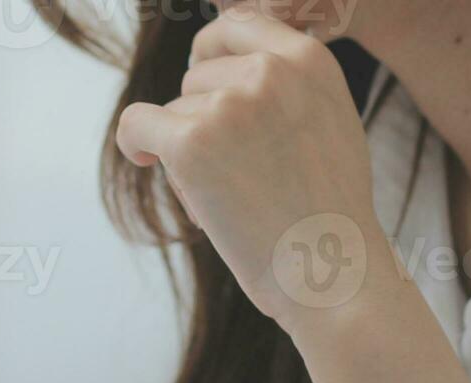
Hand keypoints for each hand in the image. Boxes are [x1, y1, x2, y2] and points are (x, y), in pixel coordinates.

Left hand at [113, 3, 393, 326]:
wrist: (331, 271)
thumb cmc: (331, 212)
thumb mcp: (333, 121)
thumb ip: (293, 85)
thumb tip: (241, 67)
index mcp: (308, 60)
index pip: (238, 24)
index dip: (211, 52)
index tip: (203, 82)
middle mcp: (269, 71)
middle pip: (199, 70)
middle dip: (200, 111)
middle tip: (229, 164)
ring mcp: (228, 104)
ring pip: (174, 106)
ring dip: (185, 144)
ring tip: (227, 191)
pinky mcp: (190, 142)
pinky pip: (138, 124)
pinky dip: (136, 145)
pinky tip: (146, 162)